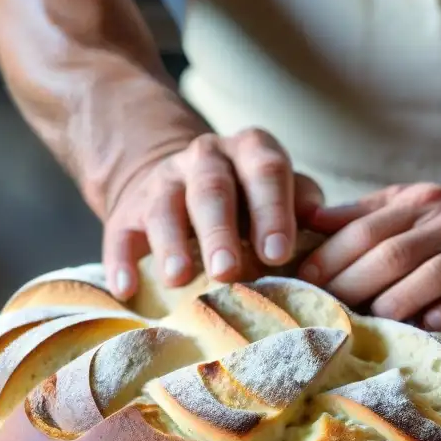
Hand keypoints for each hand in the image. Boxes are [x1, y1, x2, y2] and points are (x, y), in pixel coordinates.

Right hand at [102, 128, 323, 298]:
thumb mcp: (282, 194)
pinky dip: (122, 261)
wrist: (184, 187)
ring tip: (178, 280)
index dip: (272, 211)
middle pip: (211, 188)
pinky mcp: (127, 212)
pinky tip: (126, 289)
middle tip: (228, 272)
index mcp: (251, 150)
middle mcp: (206, 158)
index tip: (279, 253)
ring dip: (171, 244)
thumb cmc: (251, 203)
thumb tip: (320, 222)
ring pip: (165, 207)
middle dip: (219, 231)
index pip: (265, 170)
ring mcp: (163, 182)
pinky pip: (121, 233)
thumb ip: (302, 205)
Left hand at [298, 183, 440, 329]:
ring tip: (372, 321)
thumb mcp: (410, 204)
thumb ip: (362, 215)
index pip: (366, 229)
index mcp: (418, 202)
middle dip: (354, 283)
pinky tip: (427, 326)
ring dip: (397, 301)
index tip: (304, 281)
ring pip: (431, 275)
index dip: (332, 256)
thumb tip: (307, 222)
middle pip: (393, 254)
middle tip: (328, 309)